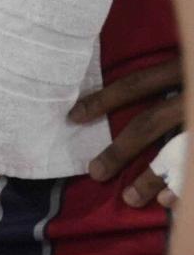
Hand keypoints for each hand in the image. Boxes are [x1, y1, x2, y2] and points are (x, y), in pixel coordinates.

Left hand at [70, 56, 184, 205]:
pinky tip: (174, 203)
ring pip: (181, 152)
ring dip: (155, 178)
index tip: (73, 116)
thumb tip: (148, 90)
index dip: (105, 99)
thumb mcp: (192, 51)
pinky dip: (188, 186)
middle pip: (153, 121)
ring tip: (132, 198)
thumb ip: (178, 68)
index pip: (139, 83)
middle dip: (121, 149)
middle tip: (95, 173)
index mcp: (190, 64)